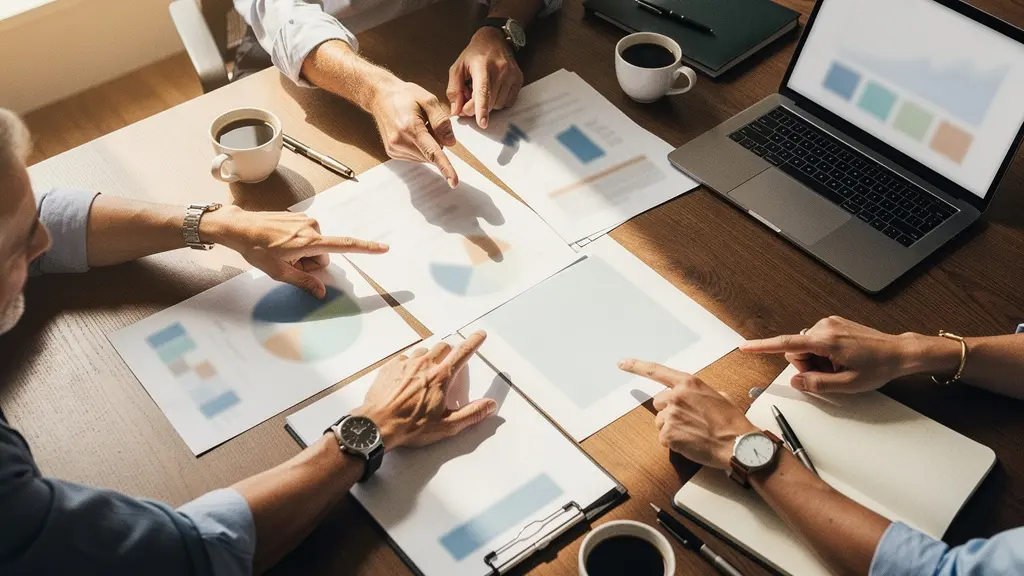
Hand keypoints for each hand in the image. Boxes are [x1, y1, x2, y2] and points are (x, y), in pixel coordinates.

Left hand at [203, 205, 387, 298]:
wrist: (239, 227)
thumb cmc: (256, 249)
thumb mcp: (278, 272)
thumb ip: (304, 282)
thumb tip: (321, 293)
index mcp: (309, 241)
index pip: (344, 246)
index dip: (365, 248)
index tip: (383, 248)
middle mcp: (312, 227)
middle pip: (324, 255)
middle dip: (311, 263)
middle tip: (288, 263)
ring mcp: (306, 221)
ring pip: (316, 246)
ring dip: (304, 254)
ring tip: (281, 252)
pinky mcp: (300, 218)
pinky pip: (308, 237)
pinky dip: (298, 244)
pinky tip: (280, 244)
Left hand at [352, 331, 497, 450]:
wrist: (377, 425)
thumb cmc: (412, 427)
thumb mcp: (446, 426)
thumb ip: (471, 414)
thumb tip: (490, 405)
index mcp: (441, 377)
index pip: (462, 353)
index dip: (473, 342)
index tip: (480, 334)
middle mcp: (424, 365)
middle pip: (443, 347)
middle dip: (450, 352)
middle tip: (449, 366)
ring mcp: (405, 364)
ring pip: (424, 351)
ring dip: (429, 358)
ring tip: (426, 375)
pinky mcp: (390, 367)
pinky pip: (405, 358)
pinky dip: (410, 364)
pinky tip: (407, 378)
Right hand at [369, 77, 458, 186]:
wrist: (380, 96)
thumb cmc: (404, 95)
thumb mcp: (428, 99)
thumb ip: (441, 121)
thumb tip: (450, 143)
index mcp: (410, 127)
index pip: (432, 152)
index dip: (445, 167)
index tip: (453, 182)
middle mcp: (400, 141)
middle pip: (431, 154)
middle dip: (436, 142)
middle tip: (427, 122)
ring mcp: (394, 149)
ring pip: (424, 157)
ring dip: (427, 145)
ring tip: (416, 125)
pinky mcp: (393, 153)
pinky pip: (416, 156)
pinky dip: (419, 147)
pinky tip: (411, 132)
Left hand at [447, 27, 522, 128]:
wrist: (494, 39)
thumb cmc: (473, 55)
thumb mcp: (457, 67)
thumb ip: (454, 90)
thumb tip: (456, 111)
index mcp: (482, 66)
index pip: (483, 91)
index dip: (482, 109)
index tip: (482, 123)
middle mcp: (500, 70)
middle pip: (489, 102)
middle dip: (476, 107)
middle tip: (469, 97)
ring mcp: (512, 75)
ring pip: (498, 104)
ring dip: (488, 104)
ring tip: (482, 90)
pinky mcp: (519, 79)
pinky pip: (508, 102)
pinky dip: (498, 102)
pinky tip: (494, 90)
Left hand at [619, 359, 755, 468]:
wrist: (738, 444)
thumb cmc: (732, 421)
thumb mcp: (719, 396)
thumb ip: (700, 392)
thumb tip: (697, 398)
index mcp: (688, 383)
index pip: (656, 371)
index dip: (636, 366)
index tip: (622, 363)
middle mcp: (676, 396)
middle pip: (659, 404)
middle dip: (670, 411)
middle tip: (690, 420)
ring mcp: (671, 416)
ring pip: (661, 422)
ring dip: (673, 428)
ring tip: (694, 433)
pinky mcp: (668, 435)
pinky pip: (664, 438)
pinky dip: (675, 442)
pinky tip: (692, 442)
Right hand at [740, 316, 918, 392]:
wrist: (899, 352)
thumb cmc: (878, 367)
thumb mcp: (848, 385)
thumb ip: (818, 384)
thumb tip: (797, 381)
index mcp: (826, 341)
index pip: (786, 344)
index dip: (762, 347)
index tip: (745, 347)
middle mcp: (824, 327)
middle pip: (796, 350)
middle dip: (807, 365)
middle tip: (830, 374)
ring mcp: (829, 323)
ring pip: (805, 347)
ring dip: (817, 360)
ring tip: (839, 366)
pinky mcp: (834, 324)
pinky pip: (816, 341)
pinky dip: (823, 353)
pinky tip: (842, 358)